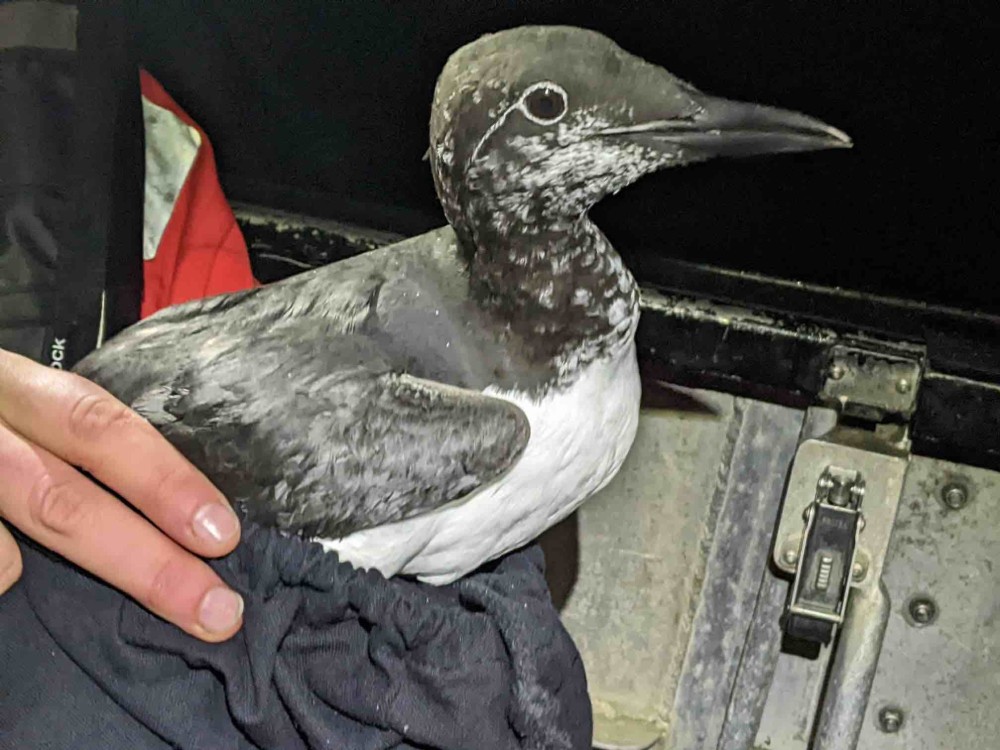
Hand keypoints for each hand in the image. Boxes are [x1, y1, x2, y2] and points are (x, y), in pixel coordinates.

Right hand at [0, 348, 242, 641]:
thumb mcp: (18, 404)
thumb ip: (71, 441)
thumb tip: (177, 513)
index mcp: (14, 387)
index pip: (100, 426)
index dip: (164, 480)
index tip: (223, 534)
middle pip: (63, 500)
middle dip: (146, 564)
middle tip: (214, 611)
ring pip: (1, 550)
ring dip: (44, 579)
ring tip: (61, 585)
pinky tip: (5, 571)